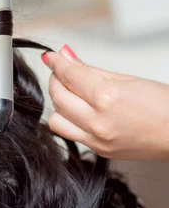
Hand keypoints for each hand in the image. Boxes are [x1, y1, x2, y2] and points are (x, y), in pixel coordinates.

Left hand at [42, 45, 168, 161]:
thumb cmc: (164, 106)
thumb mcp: (127, 79)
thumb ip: (90, 70)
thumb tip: (66, 57)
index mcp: (107, 98)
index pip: (69, 76)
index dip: (56, 63)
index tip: (50, 57)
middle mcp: (98, 122)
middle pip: (58, 97)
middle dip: (56, 80)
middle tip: (63, 72)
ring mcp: (97, 140)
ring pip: (56, 119)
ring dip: (59, 103)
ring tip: (71, 94)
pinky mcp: (98, 151)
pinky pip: (69, 134)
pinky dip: (68, 120)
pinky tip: (79, 111)